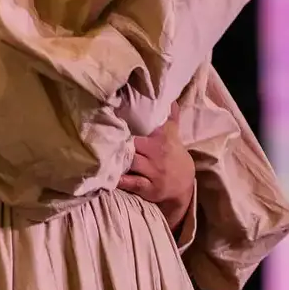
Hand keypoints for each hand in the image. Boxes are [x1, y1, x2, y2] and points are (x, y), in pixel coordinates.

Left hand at [116, 104, 195, 233]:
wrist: (185, 187)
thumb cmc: (176, 159)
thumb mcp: (176, 138)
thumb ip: (171, 120)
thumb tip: (171, 101)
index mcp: (163, 139)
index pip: (145, 127)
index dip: (127, 123)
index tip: (112, 116)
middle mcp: (158, 154)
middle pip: (134, 144)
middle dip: (121, 142)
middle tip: (104, 137)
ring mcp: (154, 172)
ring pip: (132, 162)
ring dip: (118, 159)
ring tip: (104, 155)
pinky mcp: (149, 188)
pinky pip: (132, 183)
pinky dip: (120, 180)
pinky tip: (109, 176)